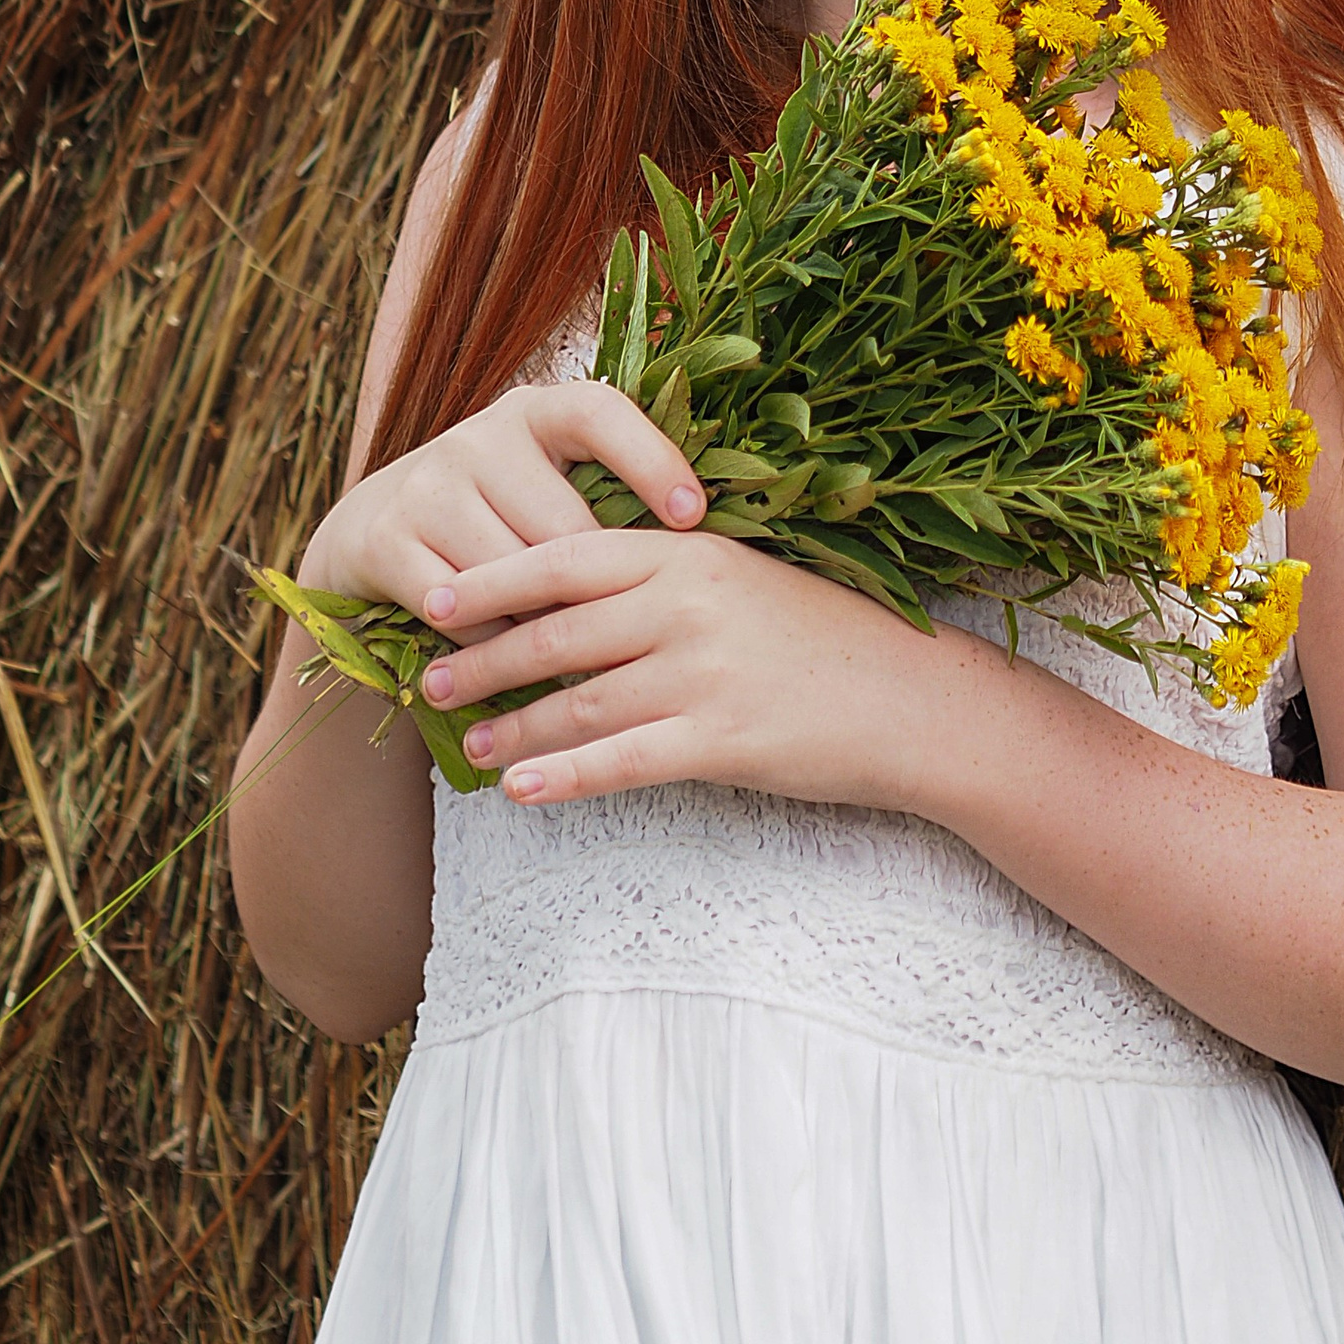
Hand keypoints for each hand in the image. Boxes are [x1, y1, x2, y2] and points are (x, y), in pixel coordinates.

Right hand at [295, 383, 706, 620]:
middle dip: (592, 592)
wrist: (376, 536)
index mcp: (538, 412)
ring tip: (562, 648)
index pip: (600, 413)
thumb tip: (707, 555)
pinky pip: (460, 612)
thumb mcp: (552, 489)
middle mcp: (480, 435)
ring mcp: (427, 483)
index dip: (651, 459)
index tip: (694, 515)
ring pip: (513, 577)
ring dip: (540, 625)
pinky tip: (502, 650)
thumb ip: (609, 503)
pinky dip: (488, 643)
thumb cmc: (503, 520)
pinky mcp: (384, 539)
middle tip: (623, 633)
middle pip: (564, 528)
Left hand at [415, 521, 966, 808]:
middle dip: (484, 659)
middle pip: (558, 631)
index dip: (493, 579)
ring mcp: (704, 673)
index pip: (565, 557)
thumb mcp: (744, 582)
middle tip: (430, 681)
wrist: (913, 700)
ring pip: (578, 701)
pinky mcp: (722, 740)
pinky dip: (564, 777)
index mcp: (689, 553)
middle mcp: (689, 604)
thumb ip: (667, 582)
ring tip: (469, 748)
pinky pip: (621, 761)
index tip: (435, 598)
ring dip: (512, 727)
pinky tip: (523, 791)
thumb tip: (577, 605)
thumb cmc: (826, 641)